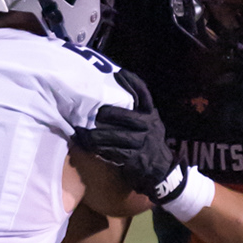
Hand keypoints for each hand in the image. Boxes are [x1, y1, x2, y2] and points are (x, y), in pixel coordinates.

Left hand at [71, 80, 179, 199]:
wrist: (160, 169)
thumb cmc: (146, 142)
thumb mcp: (147, 123)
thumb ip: (134, 111)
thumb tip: (107, 97)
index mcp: (150, 115)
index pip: (143, 95)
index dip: (132, 83)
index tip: (119, 73)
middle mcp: (149, 126)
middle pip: (128, 117)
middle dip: (109, 115)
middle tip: (94, 113)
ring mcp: (143, 143)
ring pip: (118, 137)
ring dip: (98, 136)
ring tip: (82, 133)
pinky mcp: (136, 159)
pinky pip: (115, 152)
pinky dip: (101, 150)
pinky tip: (90, 146)